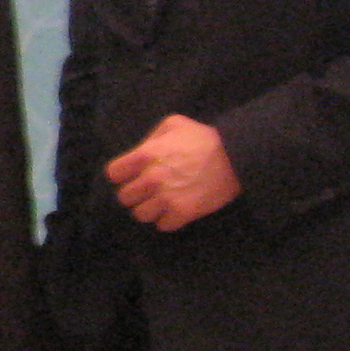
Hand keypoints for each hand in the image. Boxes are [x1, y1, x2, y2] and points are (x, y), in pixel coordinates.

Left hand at [107, 113, 240, 231]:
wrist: (236, 157)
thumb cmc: (204, 138)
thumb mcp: (174, 124)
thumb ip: (152, 137)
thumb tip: (141, 151)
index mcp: (145, 155)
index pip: (113, 174)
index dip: (122, 175)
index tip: (132, 175)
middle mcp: (151, 178)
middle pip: (124, 197)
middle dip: (135, 194)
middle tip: (148, 191)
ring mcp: (166, 197)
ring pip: (140, 215)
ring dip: (149, 210)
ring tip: (161, 203)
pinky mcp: (183, 212)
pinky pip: (162, 226)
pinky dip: (167, 221)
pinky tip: (175, 211)